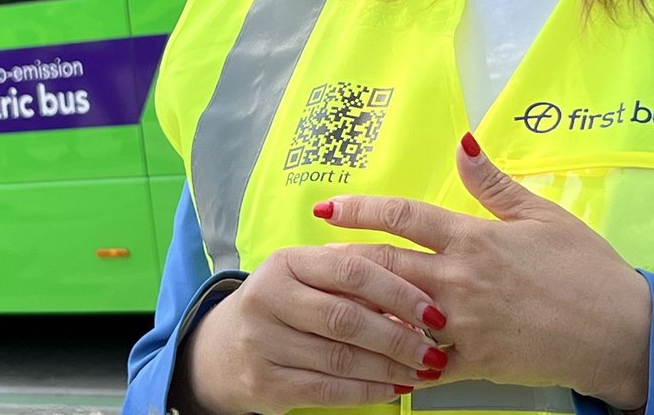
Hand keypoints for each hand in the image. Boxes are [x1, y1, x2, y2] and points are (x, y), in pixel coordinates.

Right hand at [178, 244, 454, 414]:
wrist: (220, 349)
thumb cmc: (284, 306)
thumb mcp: (307, 279)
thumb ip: (353, 281)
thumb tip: (417, 304)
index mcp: (286, 261)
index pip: (350, 270)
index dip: (397, 291)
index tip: (433, 311)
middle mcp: (268, 296)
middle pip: (345, 317)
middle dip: (398, 337)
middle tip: (433, 350)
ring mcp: (262, 341)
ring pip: (339, 358)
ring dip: (388, 368)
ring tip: (421, 371)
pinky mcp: (264, 382)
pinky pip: (325, 390)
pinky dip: (366, 392)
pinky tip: (392, 389)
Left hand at [317, 134, 651, 410]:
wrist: (621, 331)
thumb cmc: (586, 268)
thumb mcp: (542, 214)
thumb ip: (493, 183)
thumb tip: (461, 142)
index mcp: (475, 238)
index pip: (403, 217)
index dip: (360, 208)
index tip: (327, 207)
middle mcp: (460, 280)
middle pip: (384, 266)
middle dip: (344, 261)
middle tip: (312, 258)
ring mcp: (464, 325)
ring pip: (393, 315)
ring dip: (359, 308)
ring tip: (329, 302)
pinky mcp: (474, 364)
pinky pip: (420, 365)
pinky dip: (393, 359)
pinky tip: (369, 355)